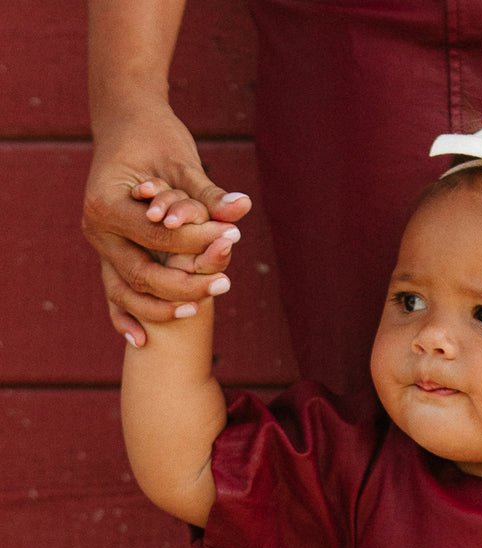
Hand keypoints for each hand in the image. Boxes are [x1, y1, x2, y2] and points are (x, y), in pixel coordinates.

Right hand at [83, 101, 250, 342]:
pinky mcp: (107, 256)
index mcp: (105, 202)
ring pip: (125, 292)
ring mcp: (98, 246)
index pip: (157, 236)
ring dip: (160, 308)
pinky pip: (114, 294)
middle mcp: (95, 229)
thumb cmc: (156, 139)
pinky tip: (142, 342)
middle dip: (184, 284)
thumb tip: (243, 208)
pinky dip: (126, 318)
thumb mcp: (183, 164)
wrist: (126, 126)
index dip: (195, 242)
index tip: (232, 241)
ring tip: (196, 312)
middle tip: (225, 285)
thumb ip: (209, 195)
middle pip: (141, 273)